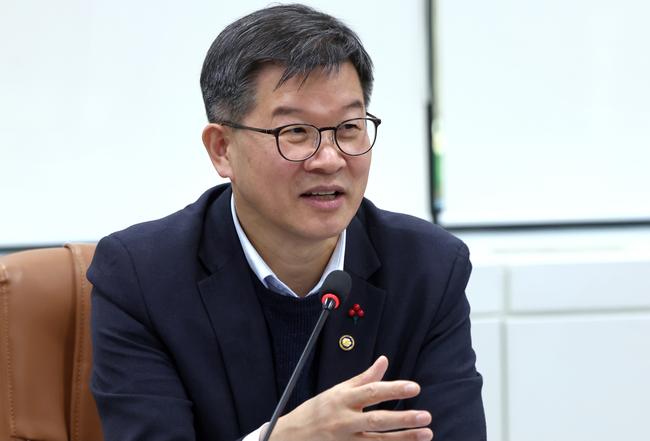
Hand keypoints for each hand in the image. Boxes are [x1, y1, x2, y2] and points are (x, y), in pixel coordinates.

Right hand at [268, 356, 432, 440]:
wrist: (290, 437)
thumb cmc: (317, 411)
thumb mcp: (337, 390)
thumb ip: (364, 378)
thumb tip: (384, 361)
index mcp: (342, 399)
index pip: (371, 392)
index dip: (393, 389)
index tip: (414, 388)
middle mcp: (344, 420)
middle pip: (377, 420)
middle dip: (403, 419)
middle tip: (426, 416)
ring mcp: (346, 440)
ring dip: (404, 438)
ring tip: (426, 433)